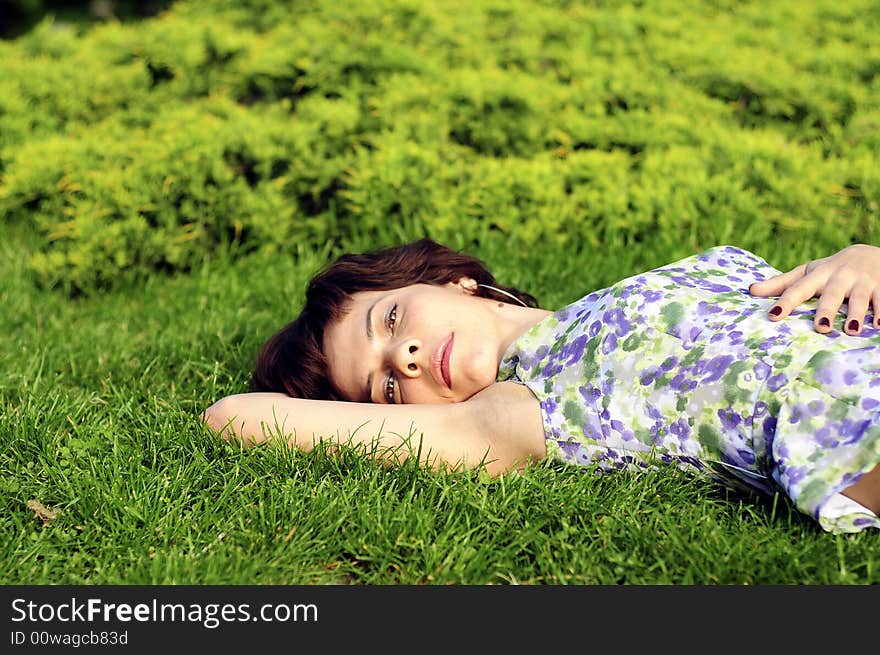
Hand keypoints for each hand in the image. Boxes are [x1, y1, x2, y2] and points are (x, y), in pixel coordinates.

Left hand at [749, 243, 879, 334]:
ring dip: (857, 313)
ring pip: (859, 298)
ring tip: (852, 330)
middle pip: (831, 295)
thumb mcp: (807, 273)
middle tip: (820, 328)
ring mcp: (862, 282)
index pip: (798, 289)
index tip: (773, 316)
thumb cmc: (831, 270)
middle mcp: (839, 277)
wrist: (870, 254)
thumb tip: (750, 290)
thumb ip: (780, 284)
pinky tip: (879, 325)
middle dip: (826, 310)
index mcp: (817, 276)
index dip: (785, 302)